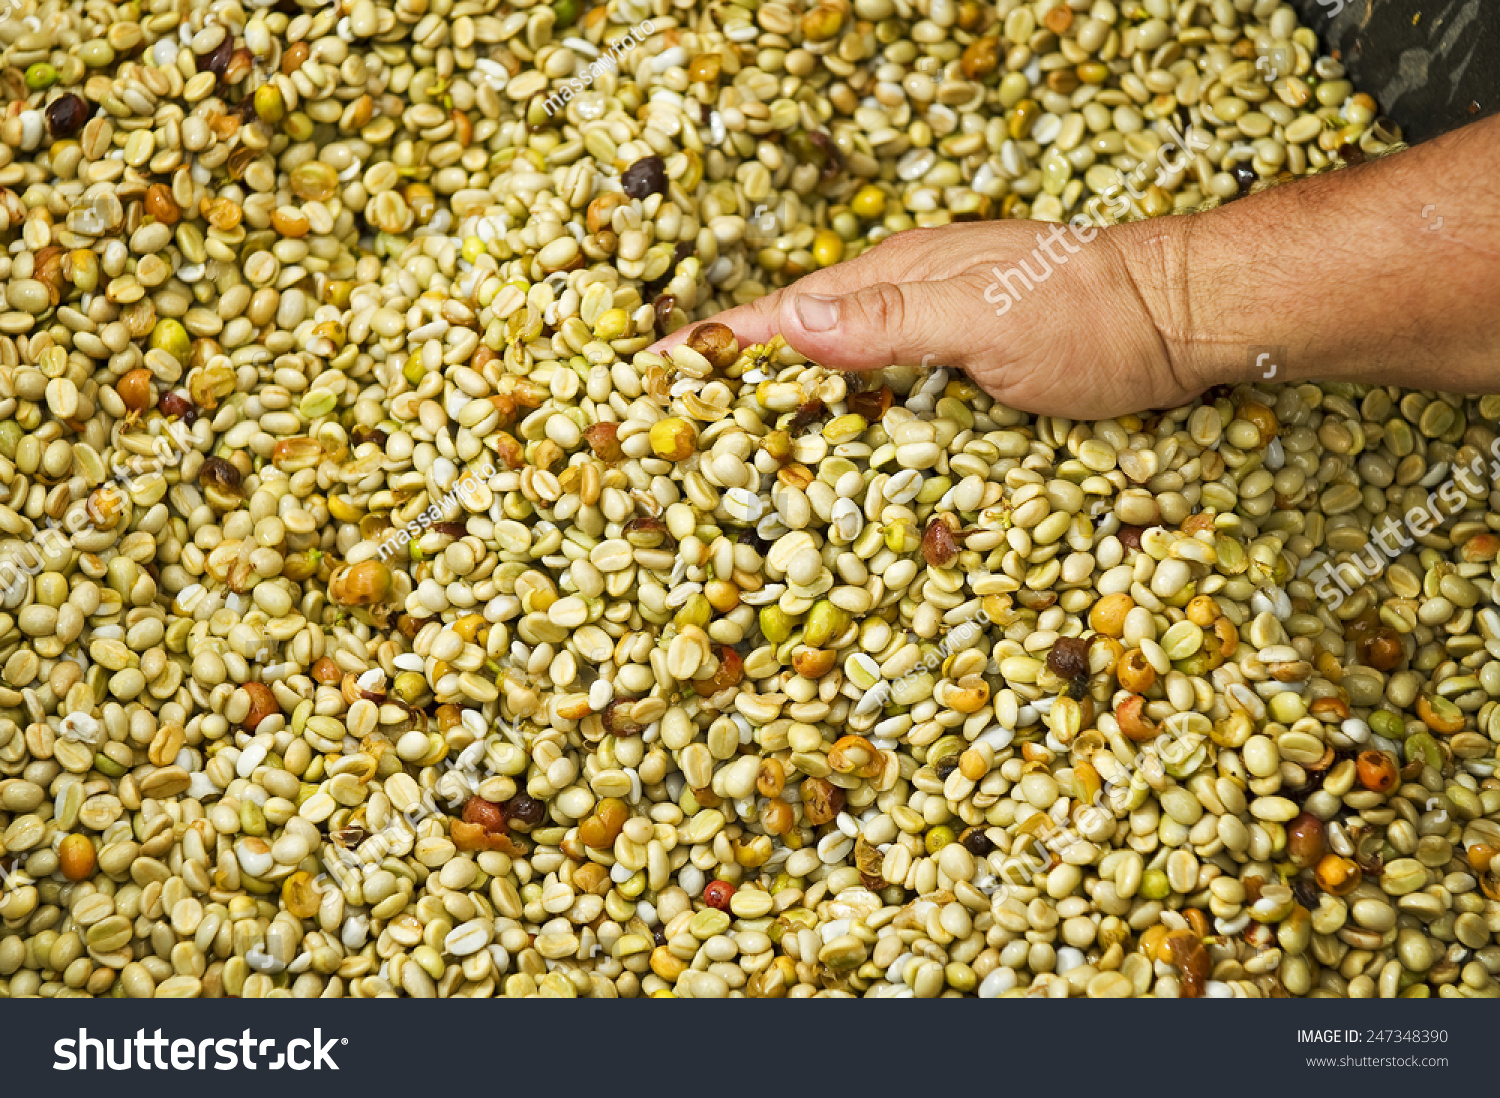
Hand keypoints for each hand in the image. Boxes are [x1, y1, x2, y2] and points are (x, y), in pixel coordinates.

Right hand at [651, 218, 1206, 419]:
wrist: (1189, 317)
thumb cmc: (1093, 311)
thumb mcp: (988, 317)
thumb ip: (892, 322)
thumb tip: (787, 328)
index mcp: (889, 282)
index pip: (777, 320)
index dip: (713, 351)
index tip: (643, 380)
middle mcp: (902, 309)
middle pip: (797, 352)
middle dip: (731, 388)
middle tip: (666, 438)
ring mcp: (933, 342)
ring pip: (837, 384)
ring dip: (783, 415)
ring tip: (726, 464)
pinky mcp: (966, 379)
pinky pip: (885, 409)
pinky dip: (845, 434)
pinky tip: (830, 467)